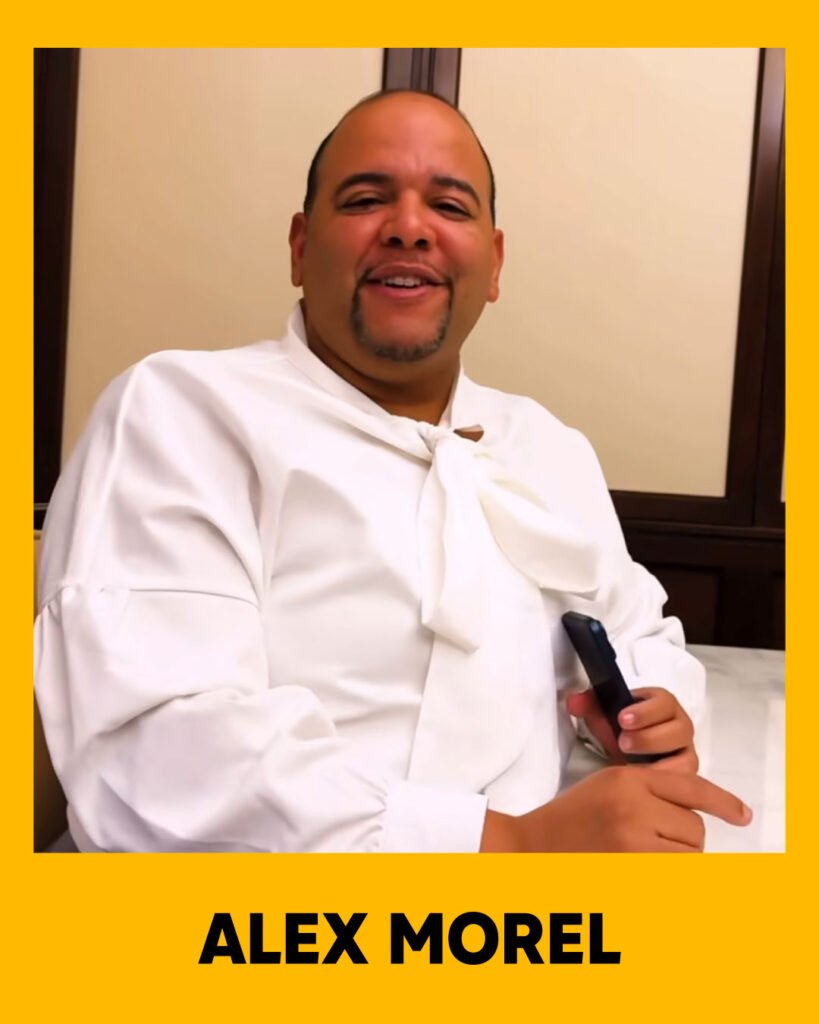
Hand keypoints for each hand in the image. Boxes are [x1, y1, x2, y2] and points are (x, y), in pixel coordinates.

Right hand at [480, 766, 751, 852]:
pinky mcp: (628, 866)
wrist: (533, 843)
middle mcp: (634, 803)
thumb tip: (694, 812)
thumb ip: (649, 790)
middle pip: (693, 826)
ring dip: (677, 858)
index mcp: (629, 777)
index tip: (742, 815)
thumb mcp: (610, 785)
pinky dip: (666, 873)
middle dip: (683, 837)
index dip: (723, 802)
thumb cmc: (572, 816)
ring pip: (688, 852)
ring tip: (646, 855)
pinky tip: (643, 868)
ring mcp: (632, 837)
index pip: (692, 788)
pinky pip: (672, 873)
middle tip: (652, 841)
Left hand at [566, 686, 697, 772]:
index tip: (622, 718)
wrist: (624, 754)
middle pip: (680, 730)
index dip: (646, 710)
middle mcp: (680, 728)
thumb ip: (588, 705)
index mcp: (663, 706)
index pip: (665, 702)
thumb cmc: (619, 730)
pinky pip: (683, 783)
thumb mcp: (603, 717)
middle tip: (623, 743)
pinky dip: (663, 783)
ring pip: (686, 758)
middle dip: (650, 737)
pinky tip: (642, 783)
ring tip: (629, 765)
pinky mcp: (685, 777)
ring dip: (657, 762)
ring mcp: (685, 754)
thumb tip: (574, 702)